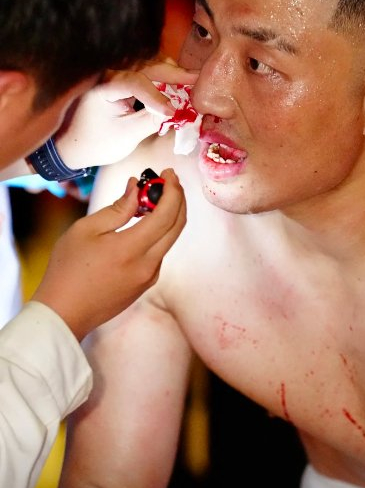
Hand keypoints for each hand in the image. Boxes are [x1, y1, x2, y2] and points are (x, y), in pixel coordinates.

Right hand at [32, 168, 185, 340]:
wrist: (63, 313)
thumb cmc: (68, 270)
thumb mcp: (86, 230)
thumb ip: (117, 208)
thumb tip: (136, 188)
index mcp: (132, 249)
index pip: (167, 214)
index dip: (173, 190)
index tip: (168, 173)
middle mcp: (148, 265)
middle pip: (177, 225)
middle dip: (177, 198)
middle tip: (168, 180)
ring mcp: (149, 277)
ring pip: (170, 239)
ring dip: (169, 215)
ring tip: (153, 197)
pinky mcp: (145, 284)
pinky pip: (160, 252)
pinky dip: (159, 232)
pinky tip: (145, 222)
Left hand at [54, 61, 197, 169]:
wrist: (75, 145)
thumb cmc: (97, 143)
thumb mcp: (127, 135)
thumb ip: (151, 120)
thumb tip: (176, 109)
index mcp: (103, 87)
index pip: (134, 83)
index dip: (156, 96)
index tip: (172, 111)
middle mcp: (108, 74)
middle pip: (145, 67)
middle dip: (172, 73)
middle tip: (196, 78)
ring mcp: (114, 75)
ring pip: (147, 66)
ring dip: (170, 73)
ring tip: (191, 80)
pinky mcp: (121, 80)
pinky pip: (144, 73)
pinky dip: (162, 78)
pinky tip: (178, 83)